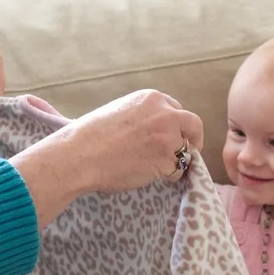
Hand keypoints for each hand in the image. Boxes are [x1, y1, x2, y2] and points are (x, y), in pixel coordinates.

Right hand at [8, 90, 203, 227]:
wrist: (80, 155)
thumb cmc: (90, 136)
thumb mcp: (120, 111)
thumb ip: (142, 116)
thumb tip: (152, 130)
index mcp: (151, 98)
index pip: (177, 109)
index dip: (176, 125)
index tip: (173, 135)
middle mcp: (165, 114)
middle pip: (193, 125)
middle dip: (193, 138)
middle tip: (188, 151)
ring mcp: (168, 138)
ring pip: (185, 151)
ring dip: (176, 161)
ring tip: (155, 168)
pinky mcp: (166, 160)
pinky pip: (177, 171)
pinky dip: (168, 176)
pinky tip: (148, 175)